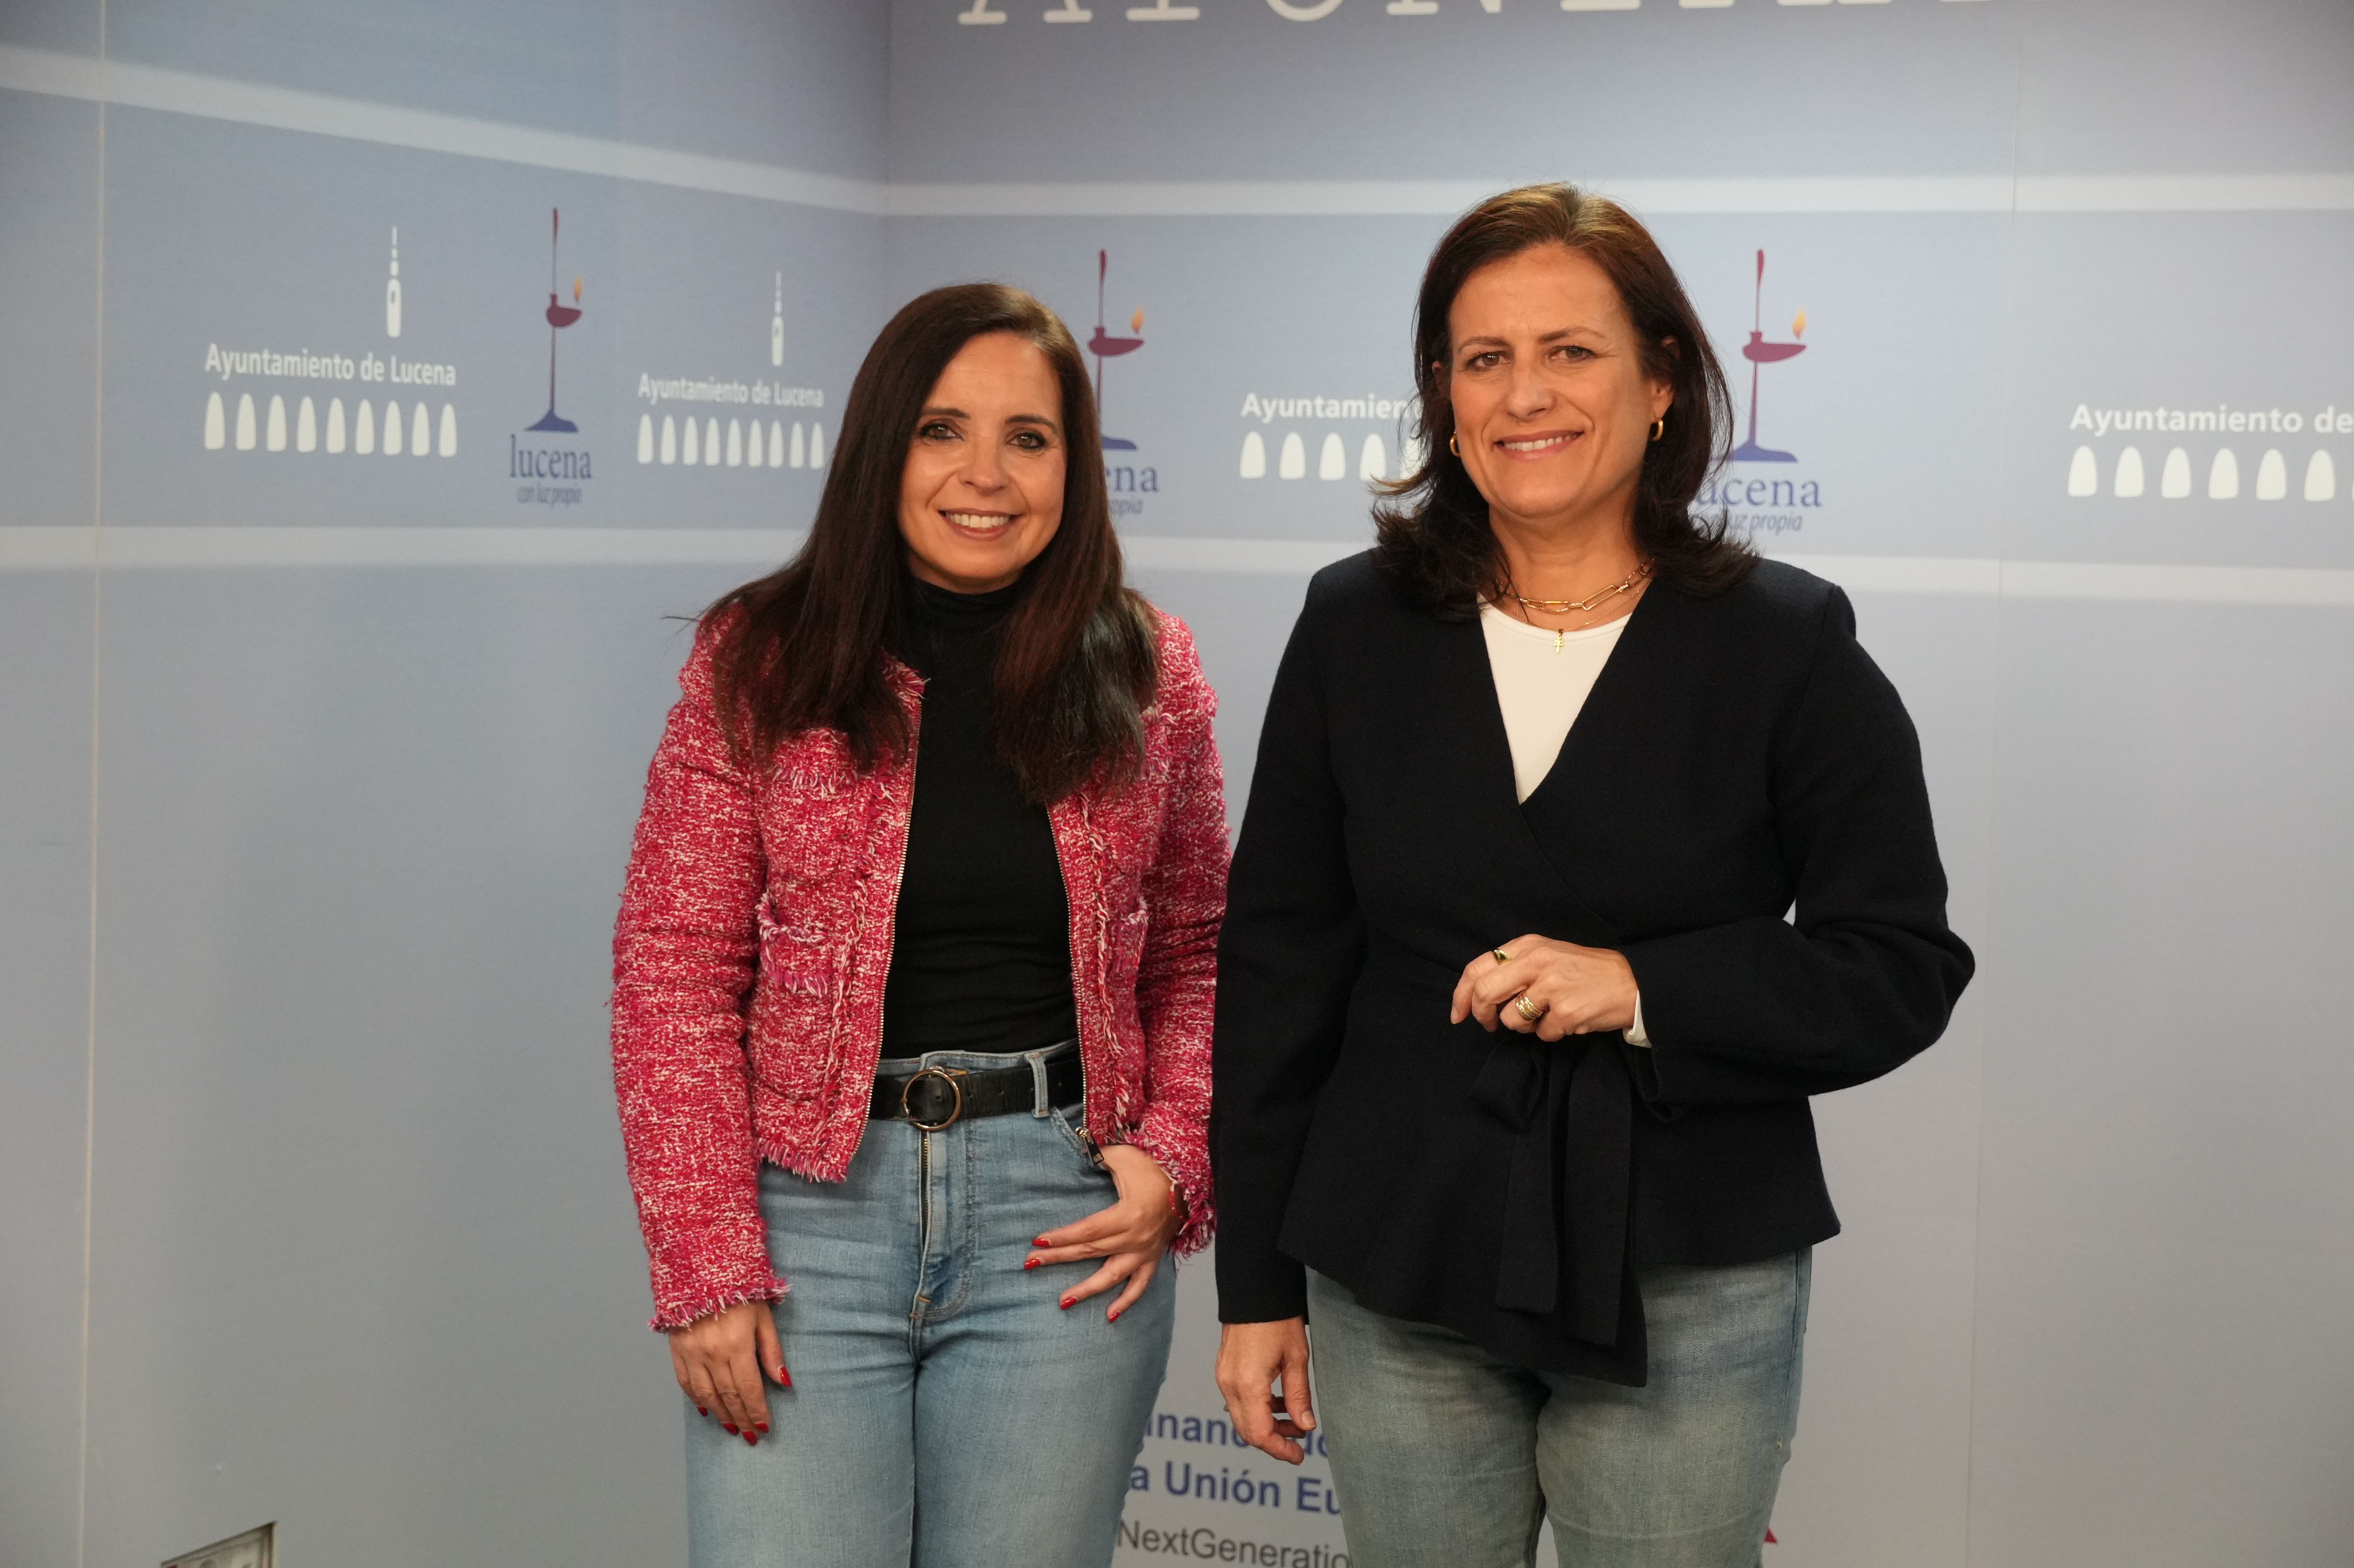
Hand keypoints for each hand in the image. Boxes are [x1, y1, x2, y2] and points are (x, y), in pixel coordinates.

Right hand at [667, 1299, 787, 1444]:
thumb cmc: (740, 1288)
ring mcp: (692, 1353)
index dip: (757, 1411)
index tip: (765, 1428)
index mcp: (737, 1345)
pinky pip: (685, 1381)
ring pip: (706, 1394)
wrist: (701, 1266)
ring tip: (732, 1428)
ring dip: (720, 1414)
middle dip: (742, 1418)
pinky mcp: (677, 1349)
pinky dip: (696, 1399)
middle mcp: (712, 1353)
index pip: (749, 1389)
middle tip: (751, 1436)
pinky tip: (706, 1409)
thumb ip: (772, 1350)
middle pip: (728, 1396)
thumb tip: (784, 1382)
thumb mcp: (763, 1315)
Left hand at [1026, 1143, 1180, 1321]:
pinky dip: (1126, 1302)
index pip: (1088, 1230)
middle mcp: (1136, 1238)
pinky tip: (1109, 1316)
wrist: (1186, 1182)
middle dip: (1059, 1257)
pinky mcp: (1152, 1259)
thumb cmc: (1152, 1169)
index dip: (1062, 1237)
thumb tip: (1075, 1152)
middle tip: (1031, 1263)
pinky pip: (1140, 1286)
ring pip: (1112, 1276)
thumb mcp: (1123, 1157)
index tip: (1038, 1241)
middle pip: (1091, 1251)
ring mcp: (1145, 1252)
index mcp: (1128, 1215)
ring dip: (1087, 1290)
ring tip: (1063, 1301)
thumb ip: (1098, 1156)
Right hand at [1215, 1318, 1316, 1464]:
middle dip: (1274, 1440)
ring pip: (1241, 1418)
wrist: (1254, 1291)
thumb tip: (1305, 1427)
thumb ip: (1298, 1396)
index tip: (1299, 1456)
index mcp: (1248, 1385)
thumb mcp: (1296, 1359)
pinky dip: (1257, 1410)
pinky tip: (1277, 1402)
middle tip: (1299, 1441)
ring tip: (1294, 1420)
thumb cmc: (1278, 1320)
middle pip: (1247, 1431)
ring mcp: (1223, 1377)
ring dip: (1266, 1425)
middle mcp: (1230, 1385)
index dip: (1280, 1449)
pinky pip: (1237, 1401)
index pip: (1260, 1433)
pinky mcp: (1223, 1370)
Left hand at [1452, 934, 1637, 1041]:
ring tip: (1548, 1015)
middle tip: (1489, 1025)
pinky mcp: (1566, 1011)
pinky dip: (1552, 1033)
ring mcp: (1551, 986)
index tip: (1458, 1015)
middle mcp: (1537, 961)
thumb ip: (1516, 967)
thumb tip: (1478, 994)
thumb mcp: (1549, 955)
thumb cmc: (1586, 971)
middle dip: (1481, 1015)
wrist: (1633, 983)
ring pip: (1511, 1019)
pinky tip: (1569, 1020)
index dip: (1461, 995)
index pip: (1478, 968)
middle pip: (1486, 993)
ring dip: (1524, 1026)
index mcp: (1529, 945)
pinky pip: (1541, 1034)